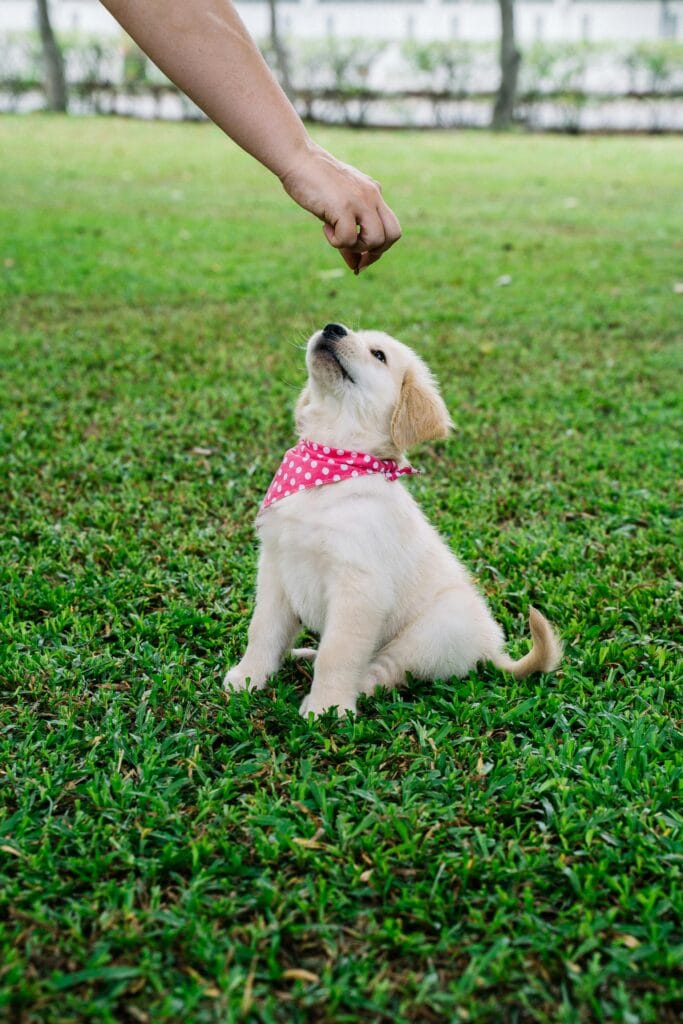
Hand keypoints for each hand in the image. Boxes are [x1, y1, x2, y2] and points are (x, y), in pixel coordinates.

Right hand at [280, 143, 401, 273]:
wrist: (299, 159)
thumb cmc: (313, 183)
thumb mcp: (337, 210)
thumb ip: (350, 235)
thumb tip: (356, 267)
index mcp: (374, 194)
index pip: (391, 228)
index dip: (379, 249)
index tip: (362, 258)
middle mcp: (373, 196)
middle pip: (393, 235)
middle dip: (376, 252)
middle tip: (355, 254)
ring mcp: (360, 200)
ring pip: (376, 240)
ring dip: (355, 247)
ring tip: (337, 235)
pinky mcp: (344, 205)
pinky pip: (349, 238)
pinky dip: (336, 241)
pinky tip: (325, 226)